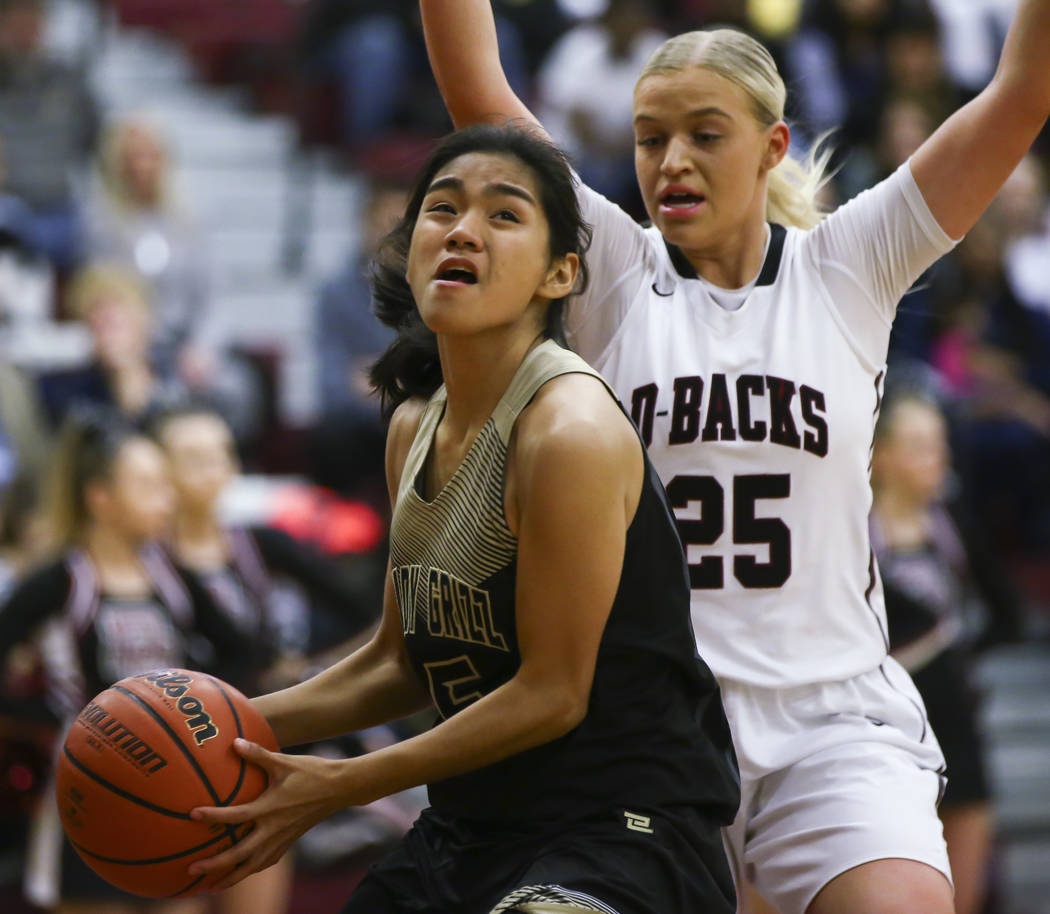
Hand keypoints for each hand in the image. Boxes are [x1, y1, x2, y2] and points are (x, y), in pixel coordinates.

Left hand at [188, 738, 347, 890]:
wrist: (339, 788)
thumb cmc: (311, 772)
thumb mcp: (283, 761)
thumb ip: (258, 754)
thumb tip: (234, 742)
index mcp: (269, 808)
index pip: (235, 816)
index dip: (213, 816)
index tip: (193, 815)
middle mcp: (273, 829)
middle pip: (239, 854)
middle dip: (215, 865)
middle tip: (191, 870)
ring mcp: (281, 839)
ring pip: (252, 866)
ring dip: (231, 878)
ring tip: (211, 887)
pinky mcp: (289, 842)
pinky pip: (266, 862)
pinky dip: (251, 870)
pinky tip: (243, 872)